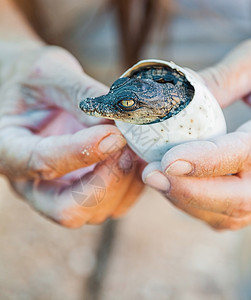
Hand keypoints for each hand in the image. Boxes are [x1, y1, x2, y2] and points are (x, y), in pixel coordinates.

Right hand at [0, 43, 143, 226]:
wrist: (33, 93)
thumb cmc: (34, 81)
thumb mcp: (50, 73)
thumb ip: (82, 95)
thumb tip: (119, 119)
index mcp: (9, 149)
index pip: (42, 163)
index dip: (80, 152)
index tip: (113, 133)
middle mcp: (35, 181)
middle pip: (69, 209)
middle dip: (105, 182)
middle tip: (128, 148)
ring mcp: (63, 189)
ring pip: (96, 212)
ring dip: (124, 183)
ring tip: (137, 146)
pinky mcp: (86, 188)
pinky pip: (114, 203)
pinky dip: (133, 184)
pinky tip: (139, 155)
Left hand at [142, 39, 250, 229]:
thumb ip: (223, 78)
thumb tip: (175, 96)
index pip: (244, 155)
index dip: (206, 161)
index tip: (168, 160)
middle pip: (237, 200)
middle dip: (188, 191)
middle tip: (150, 174)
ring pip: (224, 214)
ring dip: (183, 199)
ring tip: (153, 176)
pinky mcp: (247, 202)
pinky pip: (218, 215)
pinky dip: (189, 203)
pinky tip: (168, 183)